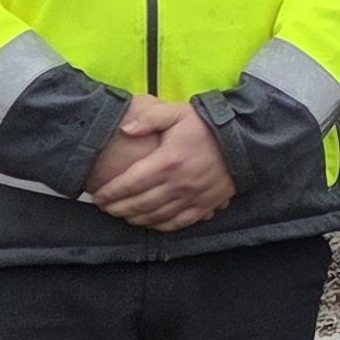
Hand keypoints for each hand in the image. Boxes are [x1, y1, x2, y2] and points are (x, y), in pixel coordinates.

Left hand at [89, 95, 235, 230]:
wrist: (243, 140)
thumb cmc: (206, 126)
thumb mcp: (177, 113)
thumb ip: (149, 118)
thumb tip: (126, 130)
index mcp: (167, 161)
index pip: (130, 183)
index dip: (111, 192)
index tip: (97, 196)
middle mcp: (177, 183)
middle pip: (139, 204)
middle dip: (117, 208)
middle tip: (105, 208)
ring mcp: (191, 197)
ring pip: (156, 216)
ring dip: (135, 218)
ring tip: (122, 216)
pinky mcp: (204, 206)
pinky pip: (177, 223)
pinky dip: (160, 226)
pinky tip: (149, 223)